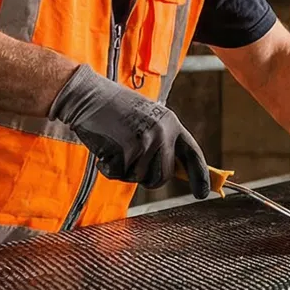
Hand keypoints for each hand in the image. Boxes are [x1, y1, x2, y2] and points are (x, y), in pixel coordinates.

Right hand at [48, 66, 211, 195]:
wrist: (87, 96)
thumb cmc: (114, 109)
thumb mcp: (147, 118)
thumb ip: (161, 140)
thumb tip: (170, 170)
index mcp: (171, 123)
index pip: (192, 154)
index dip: (200, 176)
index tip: (202, 193)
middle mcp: (162, 133)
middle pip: (162, 176)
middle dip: (147, 178)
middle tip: (130, 163)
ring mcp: (145, 142)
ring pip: (138, 178)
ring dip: (123, 170)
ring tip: (115, 146)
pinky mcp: (125, 151)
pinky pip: (118, 175)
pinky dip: (107, 168)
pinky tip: (104, 148)